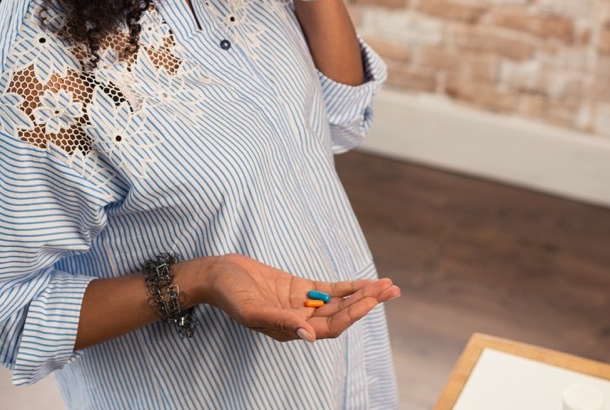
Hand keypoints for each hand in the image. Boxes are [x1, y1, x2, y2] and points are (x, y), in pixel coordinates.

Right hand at [202, 253, 400, 342]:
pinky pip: (330, 289)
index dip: (351, 315)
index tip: (370, 301)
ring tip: (388, 286)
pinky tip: (367, 282)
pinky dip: (348, 286)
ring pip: (340, 301)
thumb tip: (308, 335)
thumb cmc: (230, 294)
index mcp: (290, 331)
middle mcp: (300, 320)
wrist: (218, 274)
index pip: (330, 327)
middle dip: (367, 303)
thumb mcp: (253, 309)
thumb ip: (280, 321)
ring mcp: (301, 304)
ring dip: (363, 294)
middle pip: (341, 314)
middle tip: (392, 290)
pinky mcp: (299, 288)